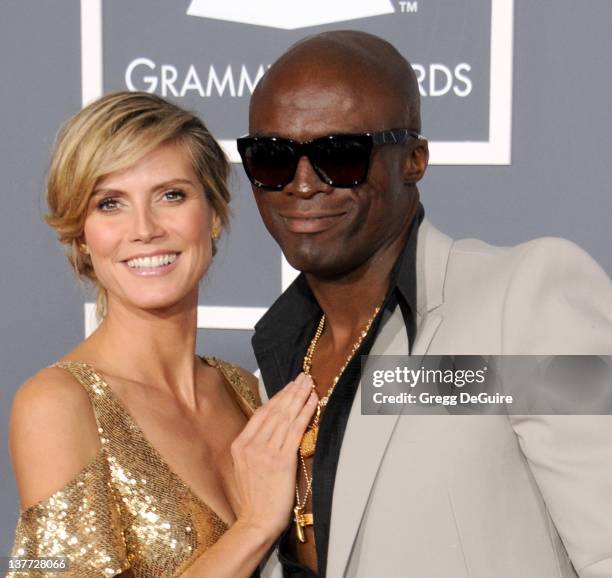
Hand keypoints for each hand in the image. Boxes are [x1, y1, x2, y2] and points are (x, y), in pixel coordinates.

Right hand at [230, 373, 316, 538]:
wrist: (258, 520)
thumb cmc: (255, 497)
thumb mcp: (245, 466)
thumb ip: (255, 445)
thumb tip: (272, 426)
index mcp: (240, 444)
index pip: (262, 412)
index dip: (278, 396)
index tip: (289, 386)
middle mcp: (251, 444)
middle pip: (275, 410)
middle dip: (291, 391)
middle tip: (303, 377)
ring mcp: (265, 451)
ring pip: (286, 416)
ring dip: (300, 397)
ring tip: (310, 384)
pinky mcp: (281, 460)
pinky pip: (295, 430)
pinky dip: (305, 413)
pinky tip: (312, 401)